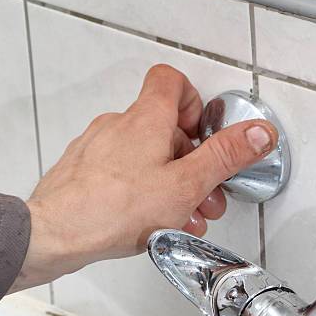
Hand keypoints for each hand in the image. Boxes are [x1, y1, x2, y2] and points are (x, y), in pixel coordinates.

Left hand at [11, 64, 277, 290]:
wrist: (56, 235)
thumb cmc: (114, 209)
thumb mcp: (186, 185)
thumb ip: (225, 157)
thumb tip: (259, 133)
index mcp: (146, 119)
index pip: (172, 81)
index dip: (195, 103)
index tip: (205, 134)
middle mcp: (119, 126)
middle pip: (166, 129)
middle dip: (193, 162)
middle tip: (205, 192)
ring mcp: (99, 148)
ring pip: (147, 156)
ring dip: (173, 183)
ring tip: (185, 216)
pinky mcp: (86, 172)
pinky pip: (125, 173)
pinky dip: (146, 191)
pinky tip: (154, 220)